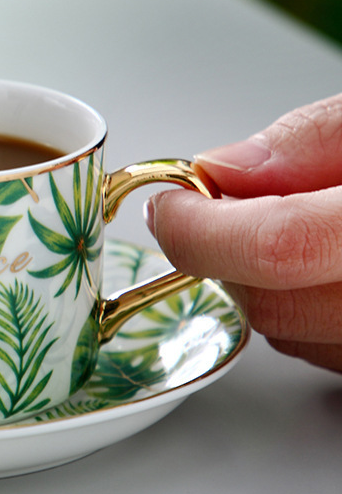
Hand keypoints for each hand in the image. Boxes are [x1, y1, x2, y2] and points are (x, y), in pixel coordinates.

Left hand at [145, 94, 341, 372]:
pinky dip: (304, 311)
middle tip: (224, 213)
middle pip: (271, 305)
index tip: (168, 208)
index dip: (201, 230)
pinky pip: (324, 352)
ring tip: (295, 228)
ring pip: (292, 336)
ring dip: (265, 284)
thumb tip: (220, 171)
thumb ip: (313, 142)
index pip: (276, 248)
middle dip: (225, 257)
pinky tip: (323, 267)